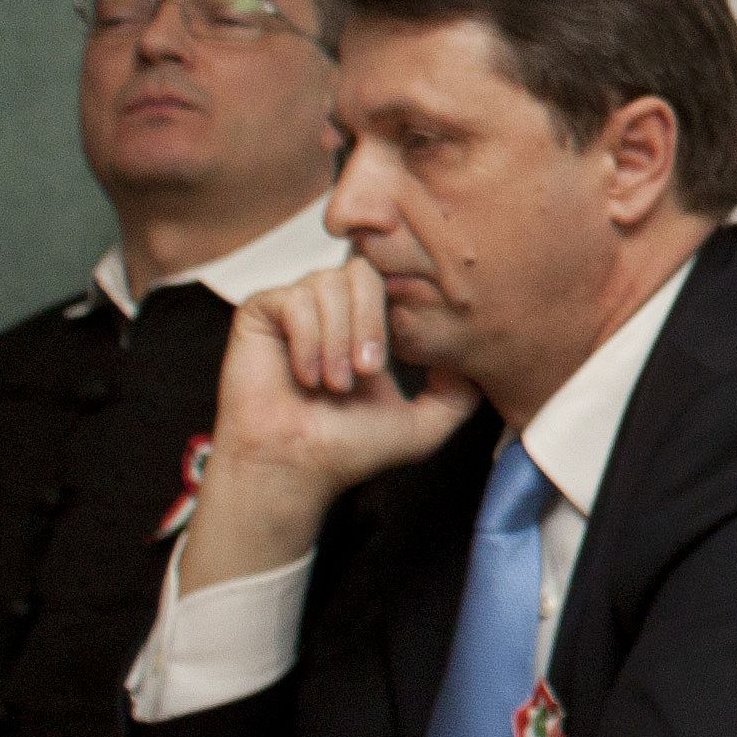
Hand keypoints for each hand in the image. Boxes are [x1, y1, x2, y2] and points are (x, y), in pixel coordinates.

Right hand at [185, 258, 476, 589]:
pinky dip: (305, 339)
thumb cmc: (350, 449)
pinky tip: (304, 375)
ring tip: (332, 384)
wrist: (294, 467)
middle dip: (370, 324)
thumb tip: (474, 355)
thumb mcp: (424, 425)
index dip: (404, 304)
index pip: (396, 277)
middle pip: (366, 270)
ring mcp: (298, 305)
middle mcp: (336, 306)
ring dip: (336, 338)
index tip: (402, 355)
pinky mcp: (262, 311)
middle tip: (366, 373)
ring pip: (329, 283)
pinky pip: (293, 297)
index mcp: (372, 321)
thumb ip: (460, 393)